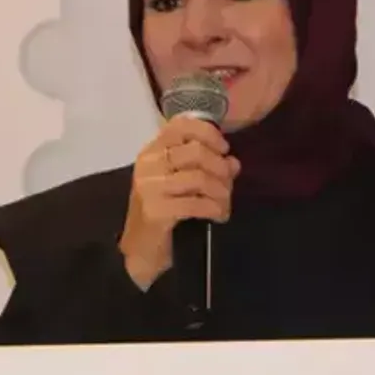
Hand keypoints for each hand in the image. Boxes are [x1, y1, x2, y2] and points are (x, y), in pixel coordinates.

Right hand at [118, 115, 241, 289]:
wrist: (142, 248)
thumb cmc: (164, 211)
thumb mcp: (183, 183)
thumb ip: (208, 168)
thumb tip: (233, 162)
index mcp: (152, 151)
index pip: (181, 125)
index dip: (209, 133)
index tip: (224, 150)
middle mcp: (148, 163)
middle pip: (196, 151)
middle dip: (220, 168)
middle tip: (228, 185)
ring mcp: (149, 186)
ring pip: (199, 177)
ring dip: (221, 192)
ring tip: (224, 204)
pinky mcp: (155, 210)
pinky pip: (196, 203)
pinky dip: (215, 209)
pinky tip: (218, 216)